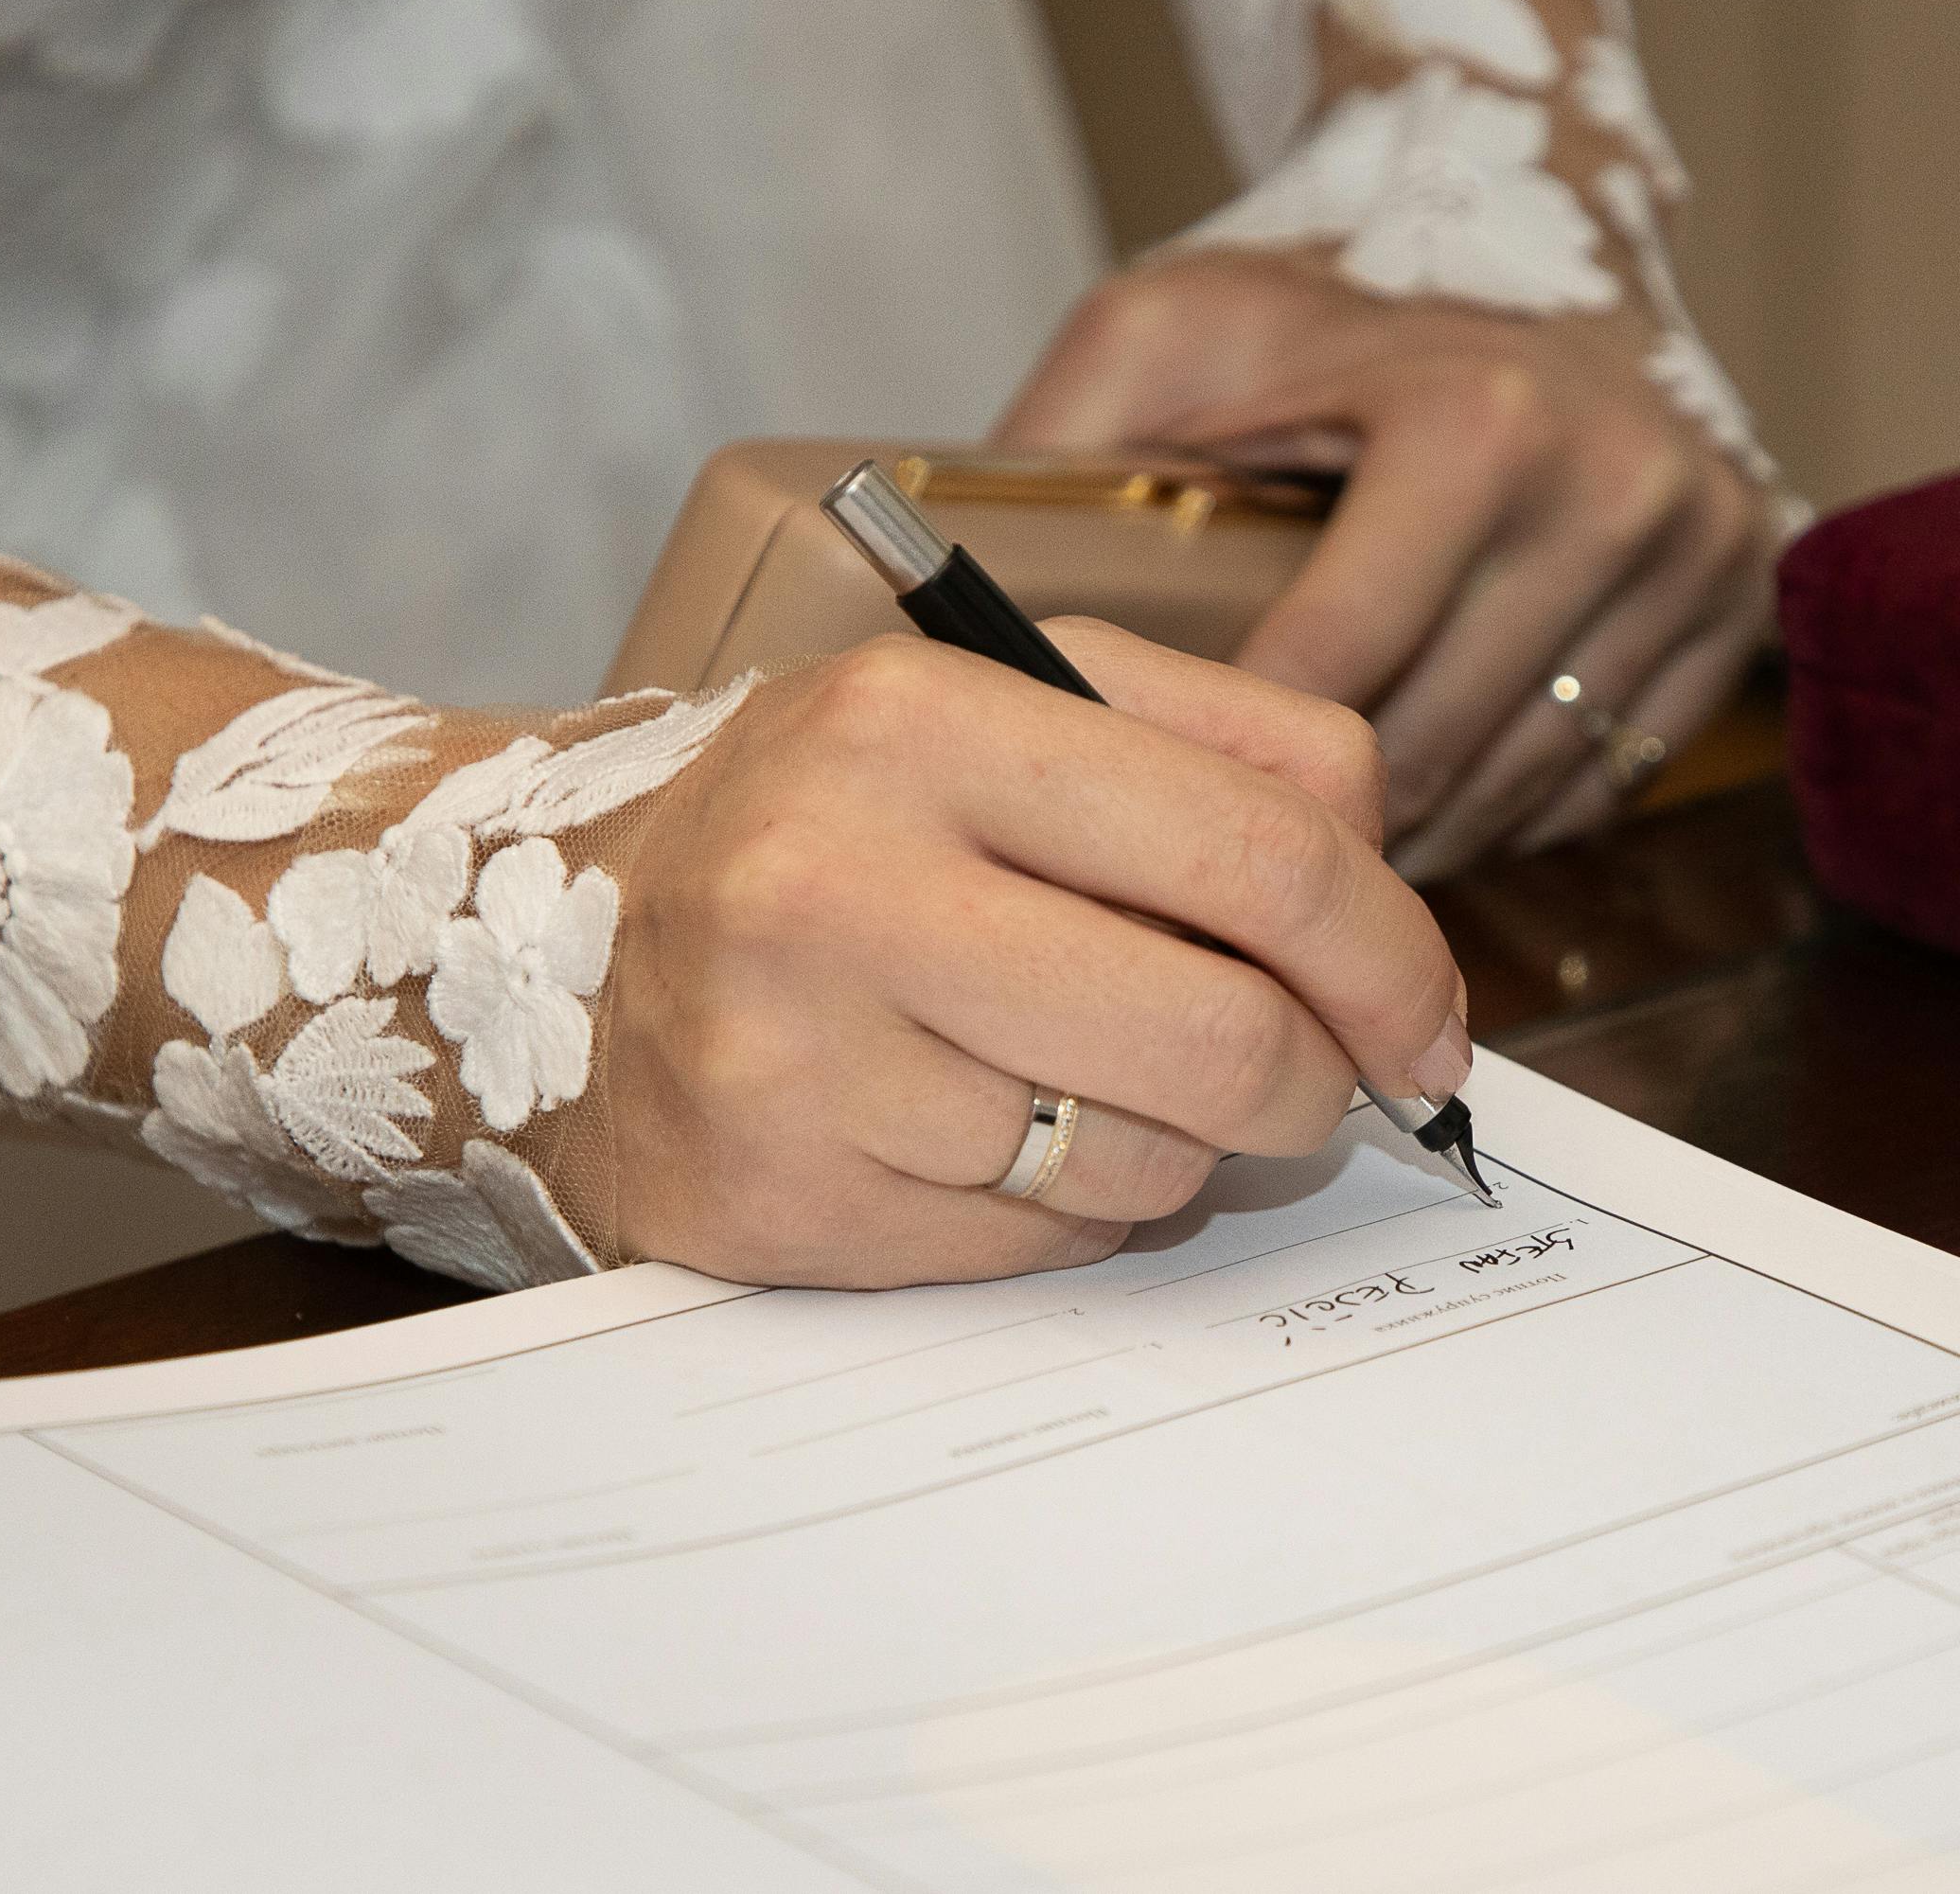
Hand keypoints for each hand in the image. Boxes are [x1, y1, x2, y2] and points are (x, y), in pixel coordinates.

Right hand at [607, 621, 1470, 1287]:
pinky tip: (980, 1136)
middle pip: (1224, 1033)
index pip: (1261, 848)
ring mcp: (795, 1056)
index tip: (1426, 1017)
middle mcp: (837, 881)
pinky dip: (1062, 1211)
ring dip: (1173, 1146)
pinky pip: (1039, 1251)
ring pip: (1142, 1165)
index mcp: (920, 718)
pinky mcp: (776, 1204)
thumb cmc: (829, 820)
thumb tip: (1397, 943)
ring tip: (1082, 1075)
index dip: (1391, 953)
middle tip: (1306, 1081)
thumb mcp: (1008, 707)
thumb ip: (1228, 761)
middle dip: (1311, 1080)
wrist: (533, 939)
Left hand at [999, 252, 1777, 876]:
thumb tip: (936, 603)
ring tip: (1300, 865)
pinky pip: (1606, 775)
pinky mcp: (1739, 604)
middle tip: (1213, 885)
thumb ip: (1061, 449)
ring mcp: (1697, 552)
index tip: (1143, 825)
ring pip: (1527, 785)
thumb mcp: (1164, 334)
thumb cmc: (1325, 296)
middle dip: (1314, 832)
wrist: (1525, 230)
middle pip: (1436, 750)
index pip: (1331, 678)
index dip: (1225, 771)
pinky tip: (1418, 802)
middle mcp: (1613, 488)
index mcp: (1475, 422)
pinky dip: (1507, 807)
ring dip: (1413, 840)